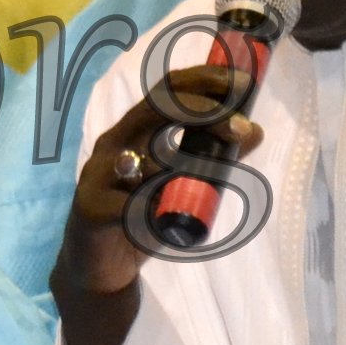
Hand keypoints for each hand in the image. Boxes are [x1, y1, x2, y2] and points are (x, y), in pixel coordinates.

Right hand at [56, 65, 261, 300]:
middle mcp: (114, 143)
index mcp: (134, 130)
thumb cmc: (139, 217)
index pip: (166, 90)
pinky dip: (152, 210)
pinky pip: (126, 205)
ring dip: (179, 165)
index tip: (242, 82)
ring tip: (209, 178)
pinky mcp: (91, 207)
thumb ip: (214, 156)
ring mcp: (98, 173)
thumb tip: (254, 130)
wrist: (98, 265)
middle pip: (153, 109)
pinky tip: (166, 219)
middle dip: (201, 111)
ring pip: (140, 155)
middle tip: (239, 127)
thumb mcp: (183, 184)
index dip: (202, 79)